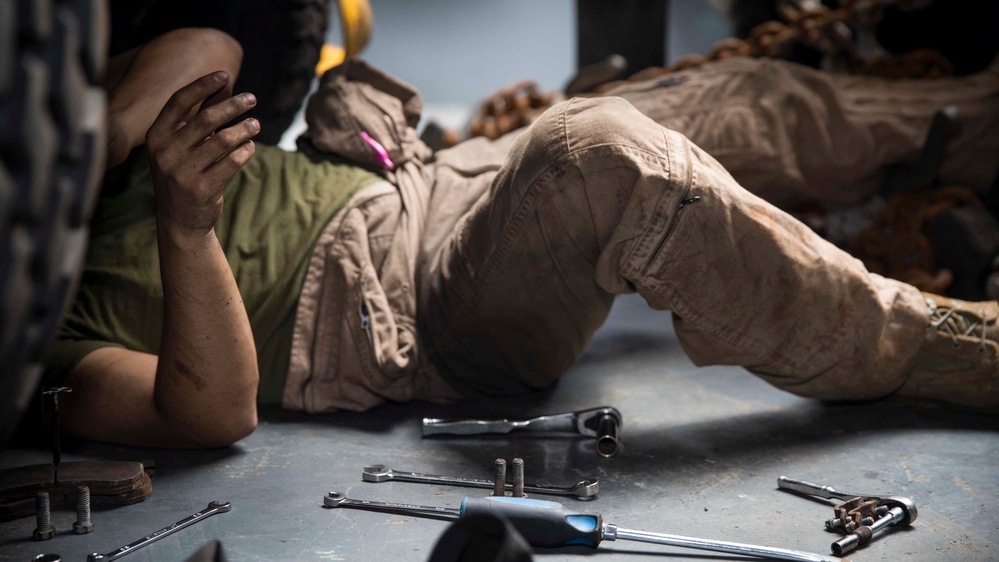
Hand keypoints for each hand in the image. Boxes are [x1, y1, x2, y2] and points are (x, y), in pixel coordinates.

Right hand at [146, 71, 259, 234]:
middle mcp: (165, 152)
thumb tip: (225, 82)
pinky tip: (250, 146)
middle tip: (252, 98)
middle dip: (233, 105)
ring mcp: (182, 172)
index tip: (225, 74)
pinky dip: (245, 151)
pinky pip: (232, 162)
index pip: (179, 101)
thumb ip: (203, 112)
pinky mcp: (202, 189)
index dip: (202, 85)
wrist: (180, 220)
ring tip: (256, 124)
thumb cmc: (185, 172)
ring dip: (244, 129)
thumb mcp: (186, 142)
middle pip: (205, 118)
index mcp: (156, 136)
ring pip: (223, 141)